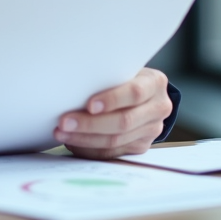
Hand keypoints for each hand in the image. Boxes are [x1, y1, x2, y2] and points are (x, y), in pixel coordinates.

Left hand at [54, 67, 171, 159]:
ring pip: (116, 140)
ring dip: (85, 138)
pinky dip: (90, 148)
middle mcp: (158, 108)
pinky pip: (113, 151)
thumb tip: (72, 85)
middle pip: (124, 121)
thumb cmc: (125, 75)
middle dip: (90, 124)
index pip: (135, 92)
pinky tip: (73, 142)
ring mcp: (151, 129)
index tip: (89, 105)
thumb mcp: (123, 68)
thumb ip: (108, 75)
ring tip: (62, 133)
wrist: (145, 92)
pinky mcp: (141, 145)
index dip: (112, 99)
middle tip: (65, 122)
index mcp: (154, 83)